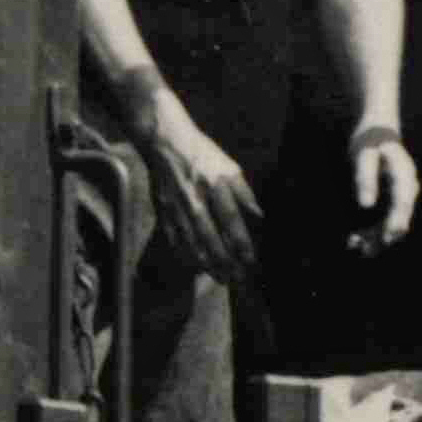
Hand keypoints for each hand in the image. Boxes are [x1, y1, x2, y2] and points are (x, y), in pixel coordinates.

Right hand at [135, 93, 263, 283]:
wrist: (163, 141)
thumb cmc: (202, 155)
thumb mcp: (229, 167)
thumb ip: (244, 193)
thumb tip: (259, 216)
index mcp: (214, 185)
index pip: (231, 221)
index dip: (241, 243)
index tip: (251, 262)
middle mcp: (195, 199)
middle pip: (211, 237)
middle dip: (225, 262)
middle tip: (238, 280)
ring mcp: (176, 207)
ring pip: (192, 242)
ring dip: (208, 264)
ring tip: (221, 278)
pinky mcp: (163, 211)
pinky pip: (174, 239)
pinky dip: (186, 256)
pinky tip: (197, 267)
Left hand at [346, 120, 418, 255]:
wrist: (378, 131)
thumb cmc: (370, 140)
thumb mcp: (363, 154)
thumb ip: (365, 177)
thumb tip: (365, 205)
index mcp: (404, 174)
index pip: (403, 202)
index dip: (396, 221)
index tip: (387, 238)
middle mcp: (408, 188)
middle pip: (400, 217)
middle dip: (384, 235)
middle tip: (365, 250)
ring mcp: (402, 196)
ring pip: (393, 222)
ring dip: (376, 236)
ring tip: (355, 245)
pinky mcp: (393, 200)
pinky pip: (386, 220)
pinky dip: (373, 230)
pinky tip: (356, 238)